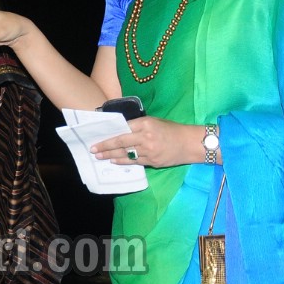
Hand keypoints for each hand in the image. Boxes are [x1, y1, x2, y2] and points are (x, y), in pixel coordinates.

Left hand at [89, 117, 205, 167]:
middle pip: (120, 141)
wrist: (190, 143)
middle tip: (93, 149)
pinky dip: (122, 161)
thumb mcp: (155, 122)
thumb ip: (138, 126)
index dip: (110, 134)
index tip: (98, 136)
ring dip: (110, 155)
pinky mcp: (153, 161)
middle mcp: (146, 136)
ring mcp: (149, 150)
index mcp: (146, 123)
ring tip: (99, 156)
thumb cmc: (172, 130)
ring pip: (125, 153)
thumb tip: (121, 131)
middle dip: (105, 146)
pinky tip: (114, 161)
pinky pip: (134, 162)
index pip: (123, 128)